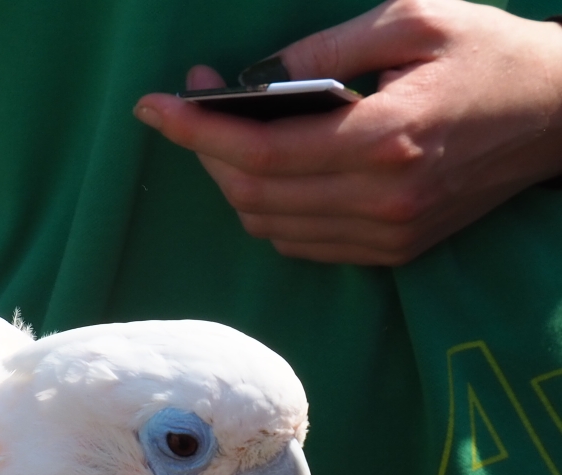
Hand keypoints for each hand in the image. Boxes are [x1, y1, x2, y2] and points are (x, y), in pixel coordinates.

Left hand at [132, 0, 561, 265]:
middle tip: (189, 105)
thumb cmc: (489, 53)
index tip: (155, 105)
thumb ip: (328, 49)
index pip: (261, 152)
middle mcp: (381, 199)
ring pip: (269, 226)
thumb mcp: (413, 19)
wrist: (560, 113)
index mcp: (385, 139)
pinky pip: (300, 242)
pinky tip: (264, 170)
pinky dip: (266, 210)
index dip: (196, 131)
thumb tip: (257, 77)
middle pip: (253, 196)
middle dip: (205, 152)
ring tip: (224, 133)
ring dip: (230, 183)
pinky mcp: (392, 249)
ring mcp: (387, 232)